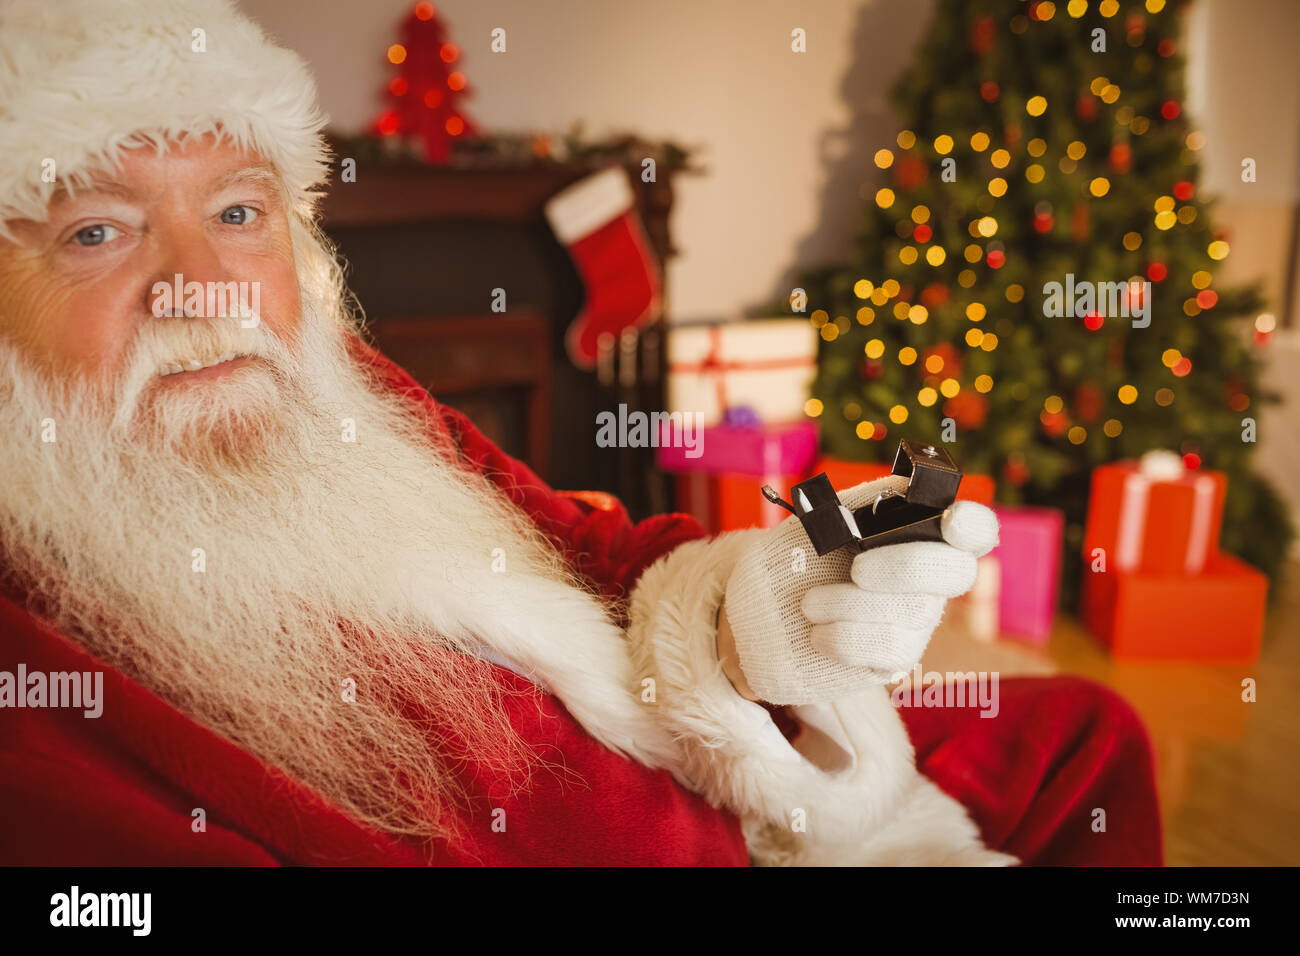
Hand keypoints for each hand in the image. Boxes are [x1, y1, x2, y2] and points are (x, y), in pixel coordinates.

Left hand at [721, 475, 997, 705]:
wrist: (766, 604)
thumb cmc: (799, 553)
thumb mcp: (824, 518)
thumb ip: (865, 504)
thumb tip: (903, 494)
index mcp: (920, 534)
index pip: (975, 529)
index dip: (974, 526)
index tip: (950, 520)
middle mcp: (931, 579)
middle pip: (958, 573)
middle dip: (906, 567)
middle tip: (856, 568)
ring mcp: (917, 622)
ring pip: (915, 613)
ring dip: (851, 604)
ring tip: (809, 603)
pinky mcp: (896, 660)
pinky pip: (892, 651)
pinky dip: (845, 638)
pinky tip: (817, 632)